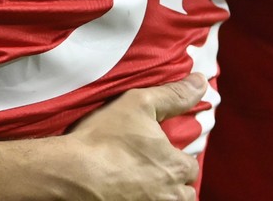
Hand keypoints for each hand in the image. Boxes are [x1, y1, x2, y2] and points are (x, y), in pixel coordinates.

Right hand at [59, 74, 204, 200]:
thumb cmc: (105, 138)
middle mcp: (170, 195)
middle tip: (152, 169)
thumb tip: (201, 82)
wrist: (71, 173)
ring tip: (143, 184)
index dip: (178, 157)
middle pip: (185, 192)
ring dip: (163, 195)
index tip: (162, 152)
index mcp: (176, 167)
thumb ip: (174, 95)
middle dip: (174, 182)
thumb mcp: (140, 104)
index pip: (191, 166)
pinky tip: (128, 193)